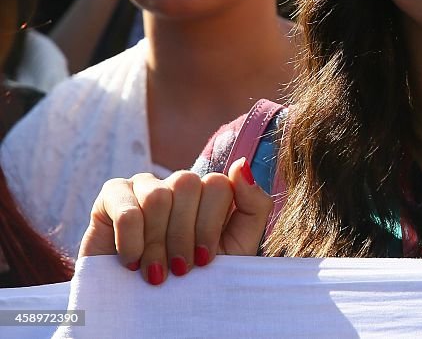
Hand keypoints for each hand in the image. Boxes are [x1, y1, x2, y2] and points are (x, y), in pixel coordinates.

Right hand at [79, 158, 272, 284]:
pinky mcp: (112, 196)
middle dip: (182, 236)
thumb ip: (253, 205)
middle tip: (178, 270)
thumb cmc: (197, 282)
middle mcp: (179, 184)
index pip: (218, 184)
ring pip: (157, 196)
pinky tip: (131, 261)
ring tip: (155, 272)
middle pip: (187, 184)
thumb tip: (242, 163)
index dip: (209, 225)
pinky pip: (125, 206)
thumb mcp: (237, 248)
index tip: (204, 260)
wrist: (147, 313)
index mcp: (210, 193)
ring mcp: (145, 185)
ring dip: (156, 243)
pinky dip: (131, 240)